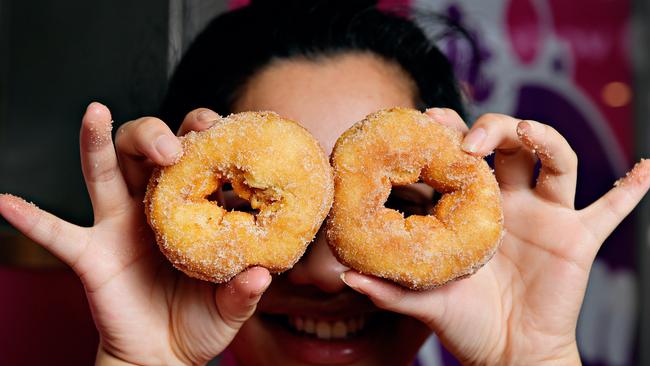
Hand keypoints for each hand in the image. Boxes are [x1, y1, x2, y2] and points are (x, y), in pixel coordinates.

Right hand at [0, 103, 270, 364]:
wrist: (164, 356)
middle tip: (173, 146)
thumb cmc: (201, 320)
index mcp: (191, 208)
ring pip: (104, 173)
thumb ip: (245, 289)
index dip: (204, 136)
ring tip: (94, 113)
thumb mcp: (232, 305)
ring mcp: (118, 226)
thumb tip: (262, 273)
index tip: (217, 126)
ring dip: (97, 142)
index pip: (197, 159)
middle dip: (155, 135)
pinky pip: (56, 234)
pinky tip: (7, 202)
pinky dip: (31, 219)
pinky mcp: (91, 254)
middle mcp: (152, 207)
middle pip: (145, 153)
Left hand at [340, 108, 649, 364]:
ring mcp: (545, 215)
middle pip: (507, 145)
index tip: (425, 120)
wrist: (508, 353)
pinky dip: (632, 189)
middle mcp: (508, 202)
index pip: (460, 159)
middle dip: (490, 128)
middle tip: (465, 137)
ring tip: (523, 133)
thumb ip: (389, 288)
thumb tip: (345, 277)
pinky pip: (612, 209)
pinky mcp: (577, 238)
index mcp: (472, 208)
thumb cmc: (465, 323)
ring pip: (555, 160)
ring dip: (543, 138)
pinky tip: (648, 168)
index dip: (446, 135)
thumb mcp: (426, 301)